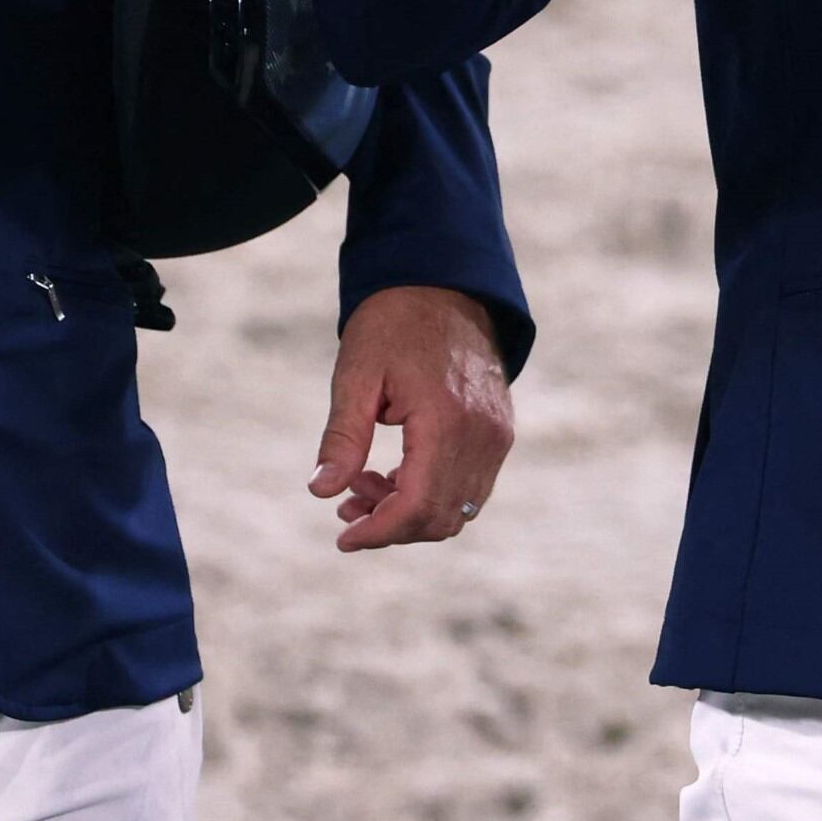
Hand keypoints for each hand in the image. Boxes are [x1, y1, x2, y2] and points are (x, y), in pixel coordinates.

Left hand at [307, 284, 513, 551]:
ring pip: (459, 510)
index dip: (378, 532)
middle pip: (440, 518)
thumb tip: (320, 492)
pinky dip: (434, 495)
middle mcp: (483, 435)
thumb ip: (342, 438)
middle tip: (346, 507)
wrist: (446, 282)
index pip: (417, 506)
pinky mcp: (501, 431)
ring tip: (365, 487)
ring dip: (411, 513)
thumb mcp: (356, 375)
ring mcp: (498, 435)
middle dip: (390, 526)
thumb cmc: (394, 322)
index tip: (342, 538)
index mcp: (446, 421)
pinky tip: (396, 473)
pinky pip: (472, 488)